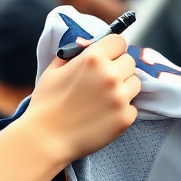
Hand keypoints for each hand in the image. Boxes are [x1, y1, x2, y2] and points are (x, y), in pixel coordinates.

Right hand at [27, 33, 139, 163]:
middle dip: (118, 68)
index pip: (119, 42)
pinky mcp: (125, 118)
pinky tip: (103, 115)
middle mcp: (110, 75)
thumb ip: (74, 53)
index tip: (108, 57)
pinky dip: (121, 110)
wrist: (45, 138)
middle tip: (103, 81)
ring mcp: (120, 98)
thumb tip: (88, 45)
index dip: (112, 49)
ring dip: (123, 88)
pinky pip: (132, 107)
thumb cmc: (46, 103)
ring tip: (103, 99)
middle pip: (130, 61)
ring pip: (135, 83)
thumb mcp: (54, 69)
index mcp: (93, 58)